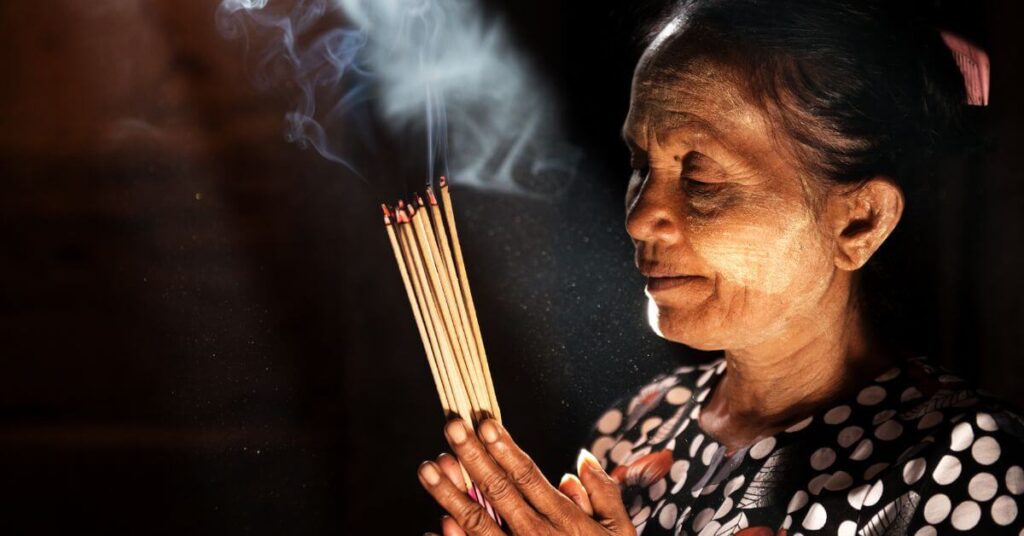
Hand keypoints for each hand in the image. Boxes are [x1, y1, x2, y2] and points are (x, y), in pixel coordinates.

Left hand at [417, 418, 636, 535]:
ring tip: (428, 468)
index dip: (505, 449)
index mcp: (564, 520)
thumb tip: (582, 460)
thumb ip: (604, 495)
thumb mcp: (619, 533)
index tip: (486, 423)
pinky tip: (436, 525)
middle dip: (473, 457)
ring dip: (451, 494)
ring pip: (479, 522)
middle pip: (499, 491)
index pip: (528, 476)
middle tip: (452, 427)